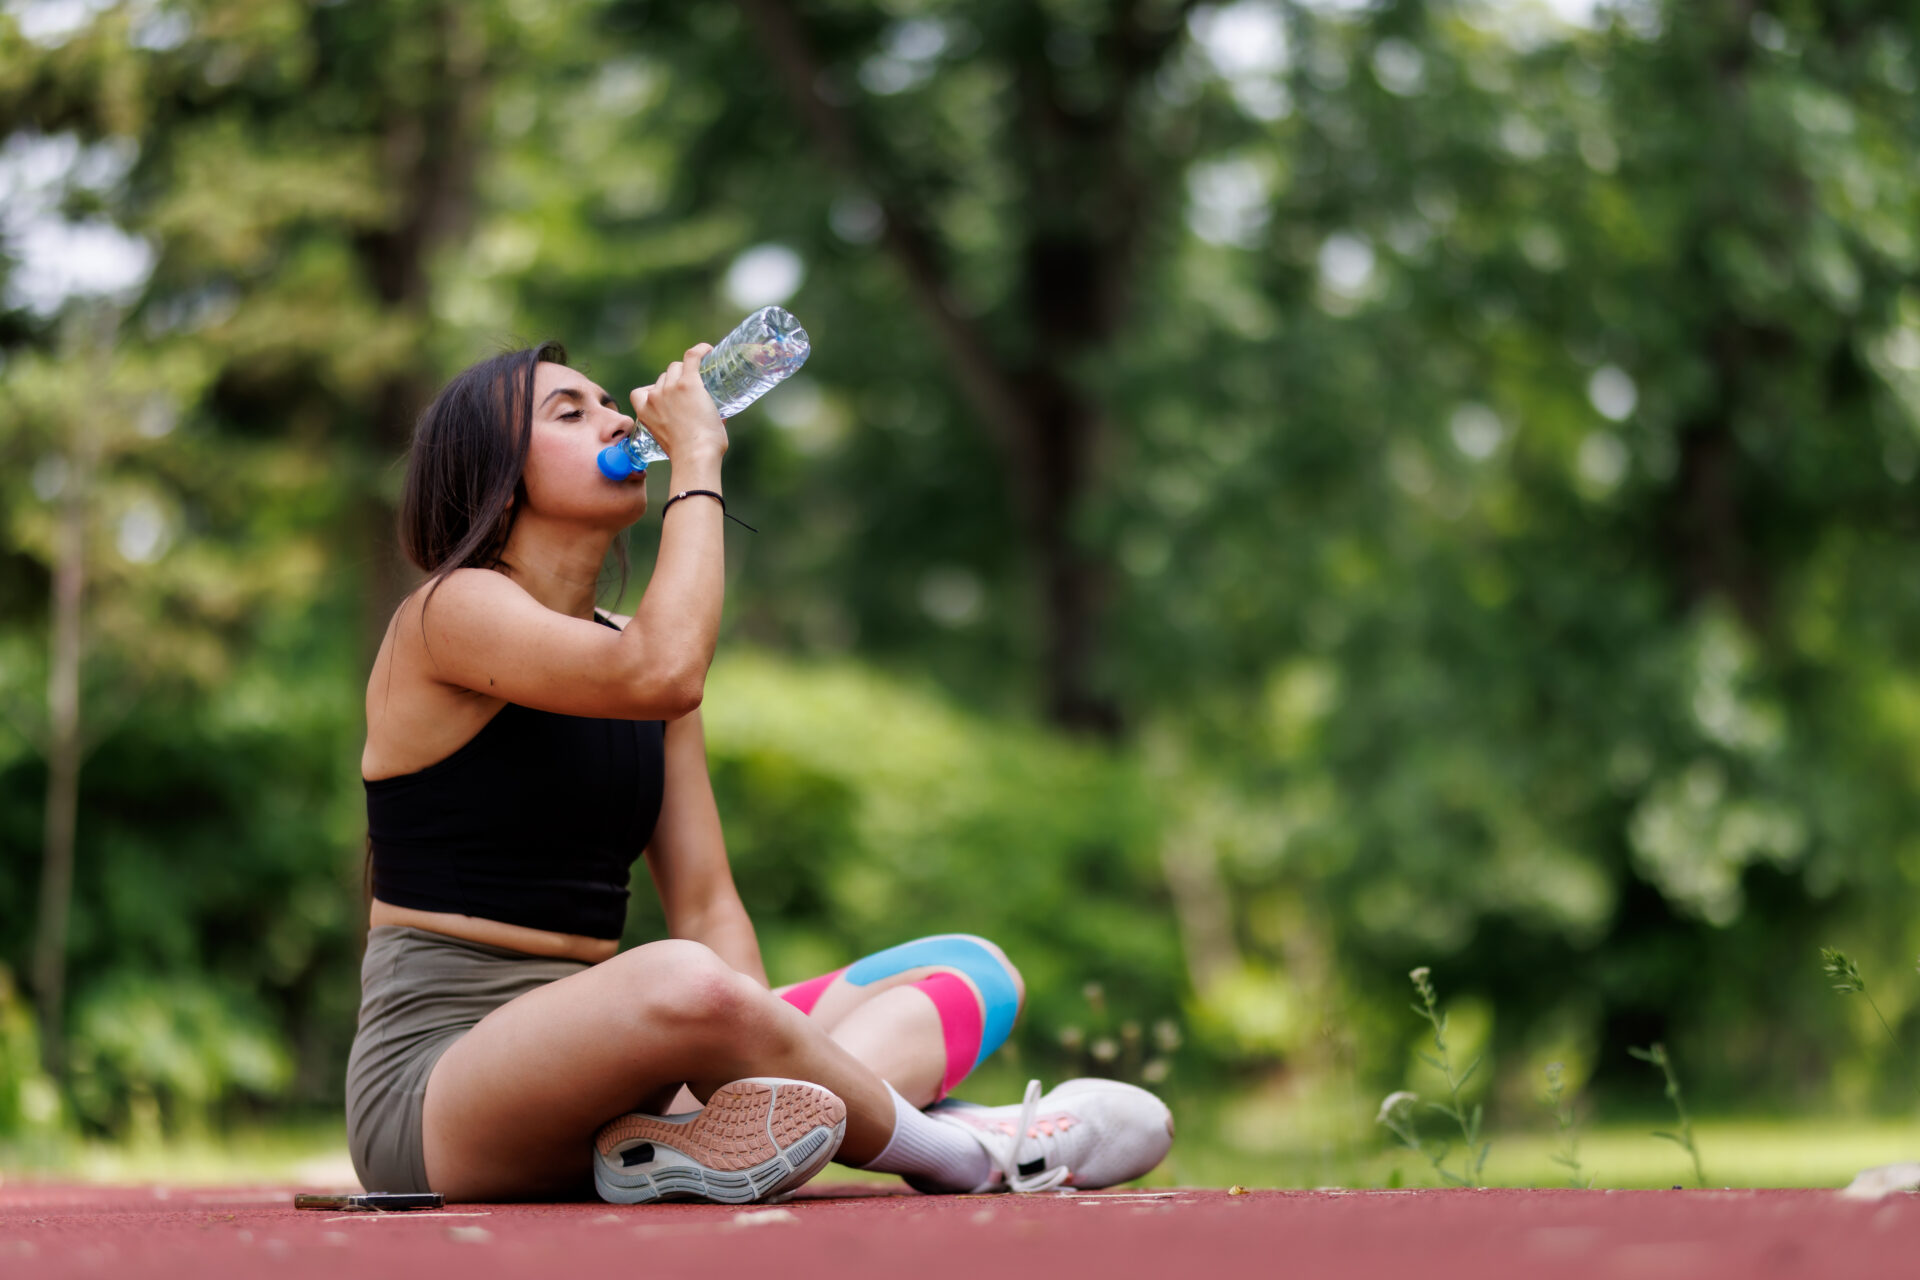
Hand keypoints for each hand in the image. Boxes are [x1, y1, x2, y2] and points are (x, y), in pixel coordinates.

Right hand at [629, 344, 728, 463]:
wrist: (694, 456)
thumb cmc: (688, 455)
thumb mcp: (672, 440)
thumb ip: (680, 427)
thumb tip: (715, 420)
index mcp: (644, 412)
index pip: (641, 392)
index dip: (654, 391)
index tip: (667, 397)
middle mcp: (654, 396)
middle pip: (664, 378)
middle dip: (676, 383)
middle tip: (694, 393)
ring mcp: (670, 389)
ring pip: (676, 368)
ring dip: (687, 371)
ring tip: (703, 377)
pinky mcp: (688, 384)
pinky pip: (691, 358)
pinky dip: (699, 351)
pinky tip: (708, 350)